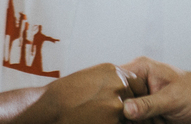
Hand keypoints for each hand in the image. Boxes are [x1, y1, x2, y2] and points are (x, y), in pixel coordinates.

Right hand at [19, 63, 147, 123]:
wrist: (53, 107)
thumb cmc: (66, 93)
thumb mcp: (90, 77)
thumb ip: (109, 81)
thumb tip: (122, 88)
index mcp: (114, 71)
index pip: (137, 82)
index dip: (135, 93)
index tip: (131, 101)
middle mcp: (119, 84)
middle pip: (135, 97)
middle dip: (130, 106)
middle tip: (117, 112)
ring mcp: (117, 102)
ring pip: (129, 112)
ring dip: (122, 117)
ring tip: (102, 115)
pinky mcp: (113, 119)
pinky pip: (121, 123)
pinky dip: (112, 122)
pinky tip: (100, 120)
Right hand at [120, 59, 190, 123]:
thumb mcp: (172, 99)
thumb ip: (148, 104)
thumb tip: (126, 109)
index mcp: (140, 70)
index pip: (114, 80)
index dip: (112, 95)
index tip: (116, 111)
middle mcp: (137, 83)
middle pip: (117, 101)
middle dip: (125, 115)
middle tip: (146, 118)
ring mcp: (140, 99)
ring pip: (124, 115)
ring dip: (135, 121)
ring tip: (158, 119)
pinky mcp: (144, 112)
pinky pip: (135, 121)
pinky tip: (157, 121)